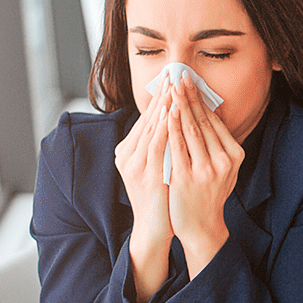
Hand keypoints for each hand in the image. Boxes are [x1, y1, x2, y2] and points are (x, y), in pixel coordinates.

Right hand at [114, 76, 172, 302]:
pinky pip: (156, 146)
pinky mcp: (145, 176)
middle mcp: (127, 155)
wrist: (155, 227)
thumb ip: (162, 144)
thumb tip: (175, 119)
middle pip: (146, 119)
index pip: (146, 118)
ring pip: (150, 129)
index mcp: (128, 151)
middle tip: (173, 74)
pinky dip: (163, 128)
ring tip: (173, 88)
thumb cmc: (161, 196)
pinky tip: (172, 114)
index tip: (172, 79)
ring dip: (162, 107)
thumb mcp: (159, 164)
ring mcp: (134, 165)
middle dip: (162, 96)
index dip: (159, 98)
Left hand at [166, 72, 244, 277]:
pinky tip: (165, 112)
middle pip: (203, 121)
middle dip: (190, 96)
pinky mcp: (187, 177)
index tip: (191, 82)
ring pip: (190, 130)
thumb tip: (210, 112)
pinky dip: (171, 127)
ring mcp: (206, 170)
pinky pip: (176, 146)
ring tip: (171, 88)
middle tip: (180, 76)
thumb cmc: (208, 193)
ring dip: (180, 106)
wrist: (201, 225)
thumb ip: (218, 144)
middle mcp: (223, 161)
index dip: (201, 100)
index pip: (215, 121)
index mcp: (234, 156)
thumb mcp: (222, 168)